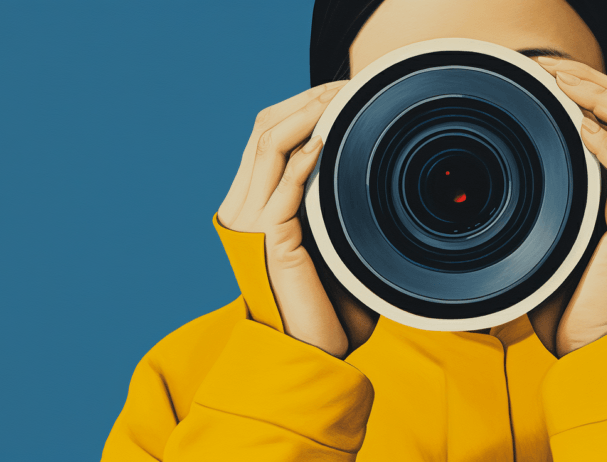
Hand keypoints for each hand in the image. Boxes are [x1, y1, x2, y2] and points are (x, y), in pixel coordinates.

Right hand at [217, 81, 351, 357]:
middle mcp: (243, 208)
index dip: (301, 104)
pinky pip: (284, 183)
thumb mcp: (329, 239)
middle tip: (349, 84)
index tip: (342, 90)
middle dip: (307, 98)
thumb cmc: (327, 301)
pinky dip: (306, 154)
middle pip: (264, 128)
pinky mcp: (270, 239)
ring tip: (342, 97)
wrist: (315, 352)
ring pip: (268, 143)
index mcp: (252, 205)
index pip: (266, 134)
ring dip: (308, 113)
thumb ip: (330, 202)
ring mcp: (251, 223)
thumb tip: (363, 163)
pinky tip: (330, 135)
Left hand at [536, 56, 606, 356]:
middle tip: (552, 67)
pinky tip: (578, 123)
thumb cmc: (571, 293)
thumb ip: (554, 198)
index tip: (553, 73)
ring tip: (562, 83)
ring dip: (597, 97)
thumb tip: (515, 172)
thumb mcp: (559, 232)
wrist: (590, 341)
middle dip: (594, 80)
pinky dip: (603, 139)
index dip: (595, 87)